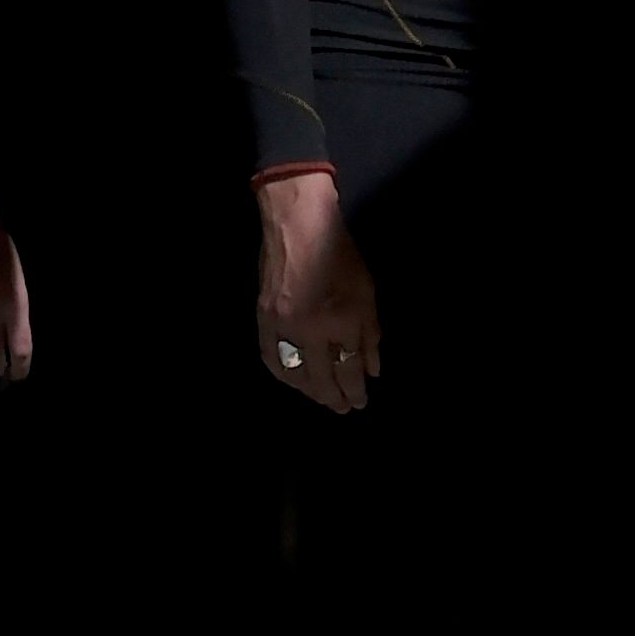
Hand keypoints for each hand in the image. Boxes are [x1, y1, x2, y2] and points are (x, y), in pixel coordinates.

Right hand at [253, 176, 379, 417]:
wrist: (297, 226)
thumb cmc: (339, 255)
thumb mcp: (367, 293)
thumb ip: (370, 335)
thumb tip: (371, 369)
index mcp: (340, 323)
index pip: (348, 371)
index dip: (355, 391)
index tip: (360, 402)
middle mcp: (309, 332)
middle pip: (321, 379)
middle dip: (334, 398)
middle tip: (342, 409)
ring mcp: (282, 327)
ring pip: (294, 374)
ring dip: (308, 391)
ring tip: (321, 397)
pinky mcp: (262, 320)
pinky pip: (271, 358)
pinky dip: (284, 375)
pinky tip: (293, 380)